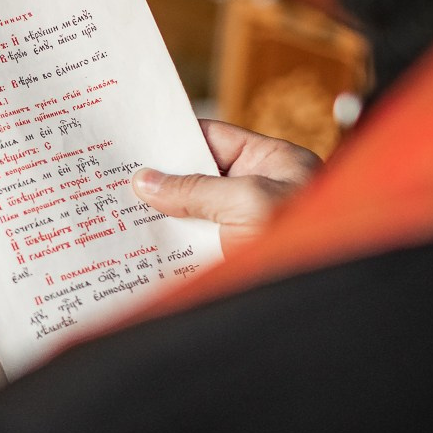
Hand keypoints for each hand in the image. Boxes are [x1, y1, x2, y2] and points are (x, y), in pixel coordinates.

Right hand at [132, 120, 321, 251]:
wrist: (314, 296)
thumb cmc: (304, 239)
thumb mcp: (246, 201)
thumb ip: (195, 189)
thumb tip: (146, 182)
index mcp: (273, 163)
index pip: (215, 138)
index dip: (177, 136)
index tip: (138, 136)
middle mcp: (258, 190)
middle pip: (199, 176)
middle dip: (162, 177)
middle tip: (118, 173)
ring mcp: (245, 225)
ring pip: (193, 212)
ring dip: (161, 212)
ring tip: (119, 205)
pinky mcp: (232, 257)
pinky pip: (195, 243)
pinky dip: (170, 242)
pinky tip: (141, 240)